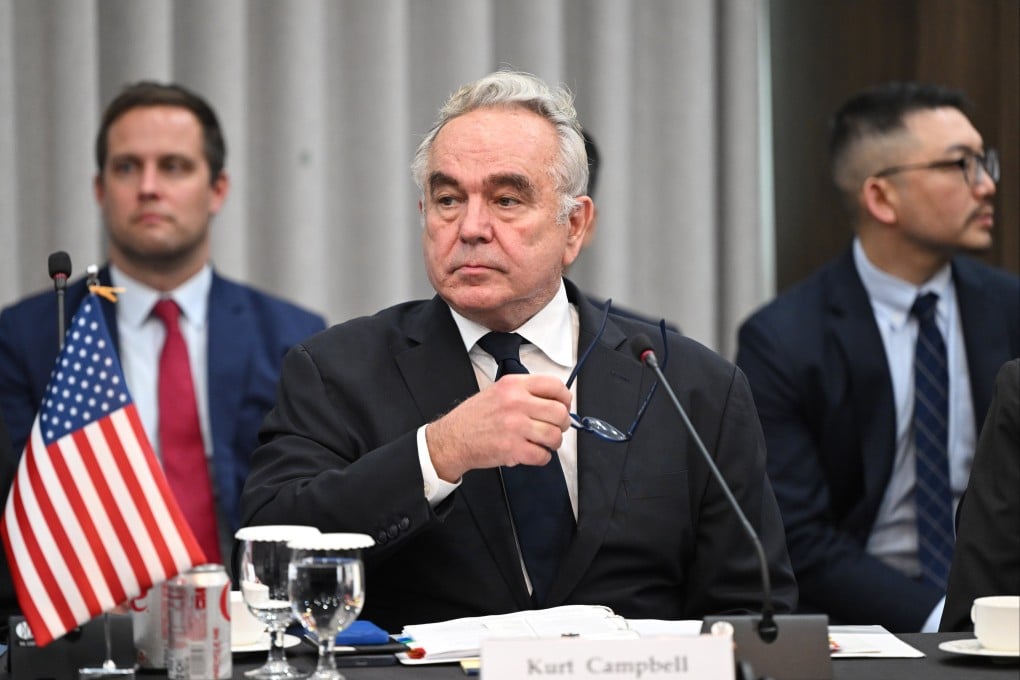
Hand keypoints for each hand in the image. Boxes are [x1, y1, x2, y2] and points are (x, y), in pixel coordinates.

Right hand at [426, 374, 570, 481]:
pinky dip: (542, 457)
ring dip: (554, 442)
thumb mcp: (498, 391)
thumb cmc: (475, 417)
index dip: (565, 398)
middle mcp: (516, 403)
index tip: (564, 405)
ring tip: (544, 442)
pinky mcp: (513, 449)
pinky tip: (533, 452)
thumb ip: (526, 392)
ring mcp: (515, 426)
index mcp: (514, 385)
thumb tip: (555, 400)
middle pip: (559, 412)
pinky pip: (542, 455)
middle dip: (562, 424)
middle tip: (555, 427)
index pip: (555, 386)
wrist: (453, 439)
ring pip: (554, 436)